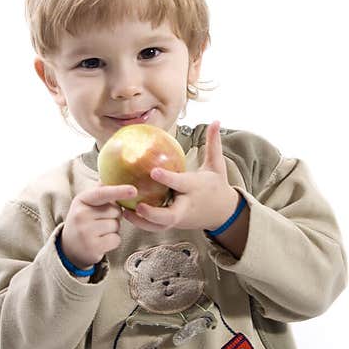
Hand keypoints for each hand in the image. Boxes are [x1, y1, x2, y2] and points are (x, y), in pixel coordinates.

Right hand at [61, 184, 136, 268]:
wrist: (69, 247)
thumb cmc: (84, 220)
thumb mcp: (86, 203)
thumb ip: (101, 190)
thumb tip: (114, 175)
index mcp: (81, 200)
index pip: (103, 194)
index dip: (119, 191)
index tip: (134, 190)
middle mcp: (81, 215)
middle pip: (115, 211)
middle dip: (114, 216)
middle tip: (100, 220)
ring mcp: (86, 232)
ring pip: (116, 225)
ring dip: (113, 229)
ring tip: (99, 231)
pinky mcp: (93, 247)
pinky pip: (116, 239)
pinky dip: (113, 241)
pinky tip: (101, 241)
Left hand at [123, 121, 238, 232]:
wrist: (223, 213)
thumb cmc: (217, 185)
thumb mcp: (217, 165)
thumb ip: (213, 143)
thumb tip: (216, 120)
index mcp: (195, 188)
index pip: (181, 183)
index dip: (168, 179)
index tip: (153, 172)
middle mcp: (187, 205)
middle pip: (171, 215)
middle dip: (154, 213)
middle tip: (138, 205)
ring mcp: (180, 218)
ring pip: (161, 225)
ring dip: (142, 222)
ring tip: (124, 211)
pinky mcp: (174, 224)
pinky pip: (157, 227)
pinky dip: (142, 224)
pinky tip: (125, 214)